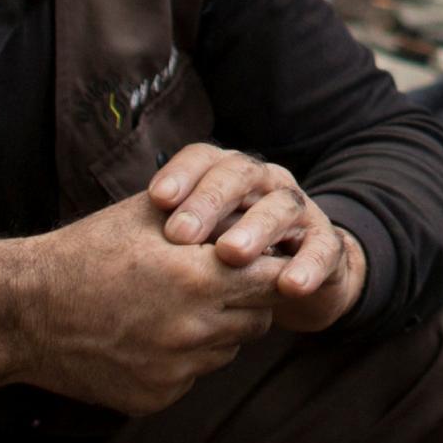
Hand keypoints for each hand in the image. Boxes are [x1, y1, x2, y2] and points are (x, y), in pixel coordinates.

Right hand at [0, 194, 283, 413]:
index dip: (273, 267)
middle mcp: (194, 331)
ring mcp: (175, 371)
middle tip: (222, 281)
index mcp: (199, 279)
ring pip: (226, 350)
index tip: (265, 259)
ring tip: (175, 305)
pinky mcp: (155, 398)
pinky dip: (182, 358)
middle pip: (260, 320)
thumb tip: (257, 218)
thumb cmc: (88, 251)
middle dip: (248, 300)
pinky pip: (191, 376)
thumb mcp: (150, 217)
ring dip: (216, 330)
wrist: (26, 312)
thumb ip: (211, 218)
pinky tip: (147, 335)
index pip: (275, 279)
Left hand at [150, 144, 363, 332]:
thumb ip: (172, 232)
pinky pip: (321, 249)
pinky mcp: (327, 243)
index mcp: (229, 174)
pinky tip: (289, 285)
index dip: (181, 174)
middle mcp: (265, 183)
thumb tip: (115, 246)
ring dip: (255, 228)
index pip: (204, 158)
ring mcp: (299, 210)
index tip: (156, 199)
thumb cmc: (233, 254)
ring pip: (281, 206)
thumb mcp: (202, 239)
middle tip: (182, 233)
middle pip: (239, 175)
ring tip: (230, 254)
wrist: (301, 274)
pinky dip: (306, 266)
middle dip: (210, 201)